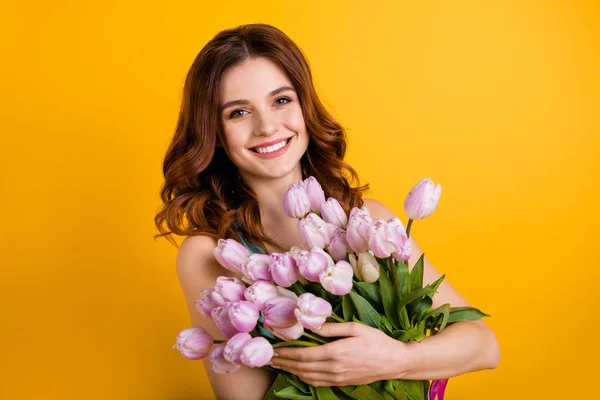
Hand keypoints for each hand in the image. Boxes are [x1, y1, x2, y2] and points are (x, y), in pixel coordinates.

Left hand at [269, 322, 409, 386]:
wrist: (395, 362)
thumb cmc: (377, 341)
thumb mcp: (356, 328)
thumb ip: (332, 328)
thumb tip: (312, 324)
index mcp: (336, 352)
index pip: (304, 355)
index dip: (287, 353)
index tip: (275, 349)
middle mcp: (334, 368)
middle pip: (302, 367)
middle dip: (284, 362)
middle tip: (270, 358)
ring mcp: (337, 378)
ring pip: (308, 377)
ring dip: (291, 371)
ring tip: (279, 365)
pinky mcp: (341, 382)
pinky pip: (317, 382)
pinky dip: (304, 378)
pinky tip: (297, 373)